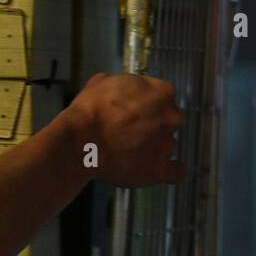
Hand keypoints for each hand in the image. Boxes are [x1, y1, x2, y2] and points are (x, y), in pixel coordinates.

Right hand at [63, 73, 186, 186]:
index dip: (146, 100)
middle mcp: (171, 117)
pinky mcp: (160, 169)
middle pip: (169, 119)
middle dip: (152, 123)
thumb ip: (122, 85)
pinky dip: (167, 171)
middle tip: (129, 128)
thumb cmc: (89, 113)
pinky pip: (175, 172)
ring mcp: (168, 144)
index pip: (163, 93)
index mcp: (161, 92)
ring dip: (151, 146)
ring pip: (167, 144)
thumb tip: (119, 88)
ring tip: (126, 150)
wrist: (80, 142)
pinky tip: (155, 167)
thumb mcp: (101, 82)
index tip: (135, 106)